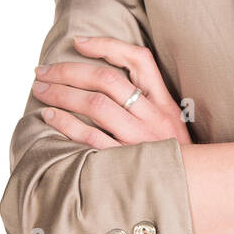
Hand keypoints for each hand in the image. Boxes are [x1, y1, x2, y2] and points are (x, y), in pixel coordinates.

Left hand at [31, 35, 191, 149]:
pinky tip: (51, 117)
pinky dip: (67, 125)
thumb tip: (105, 81)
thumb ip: (147, 103)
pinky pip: (91, 139)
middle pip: (108, 80)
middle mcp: (154, 117)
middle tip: (43, 71)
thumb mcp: (171, 124)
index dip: (107, 45)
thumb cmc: (175, 157)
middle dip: (69, 71)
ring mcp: (140, 140)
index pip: (139, 60)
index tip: (78, 42)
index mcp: (164, 102)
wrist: (192, 192)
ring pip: (96, 105)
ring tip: (41, 90)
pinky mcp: (126, 162)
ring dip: (63, 94)